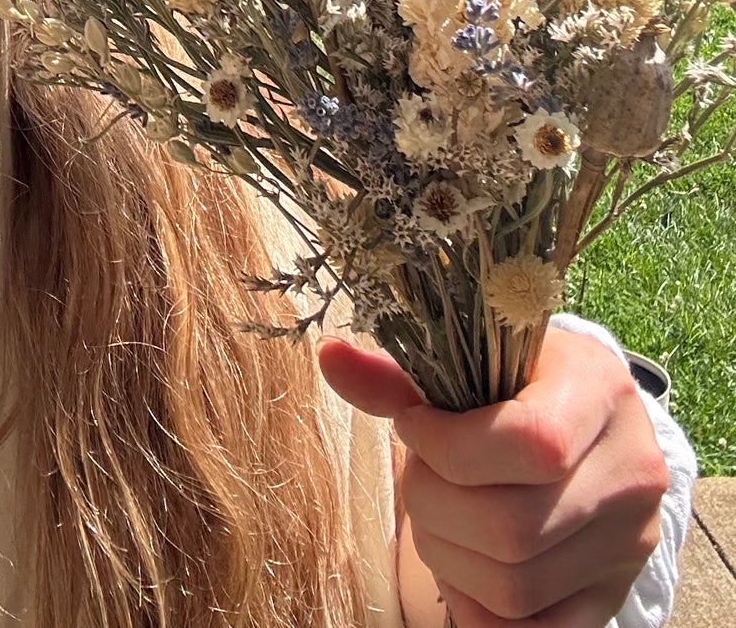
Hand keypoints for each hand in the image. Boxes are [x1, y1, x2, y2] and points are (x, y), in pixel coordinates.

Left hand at [319, 325, 668, 627]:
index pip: (531, 443)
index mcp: (601, 392)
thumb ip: (402, 374)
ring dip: (447, 556)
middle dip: (434, 504)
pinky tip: (462, 562)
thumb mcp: (476, 360)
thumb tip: (330, 358)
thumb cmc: (523, 383)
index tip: (414, 427)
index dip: (450, 446)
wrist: (593, 427)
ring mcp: (628, 544)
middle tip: (419, 475)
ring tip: (437, 514)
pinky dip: (478, 605)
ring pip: (515, 586)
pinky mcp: (612, 595)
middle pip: (512, 527)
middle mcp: (630, 473)